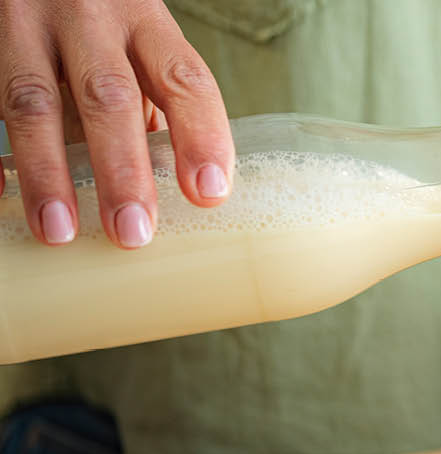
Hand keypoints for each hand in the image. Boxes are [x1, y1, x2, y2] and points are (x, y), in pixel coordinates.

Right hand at [0, 0, 232, 248]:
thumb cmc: (99, 22)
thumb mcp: (135, 44)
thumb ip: (150, 101)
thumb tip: (176, 184)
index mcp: (145, 22)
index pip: (184, 78)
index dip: (201, 135)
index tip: (209, 192)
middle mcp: (88, 19)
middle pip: (108, 96)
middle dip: (121, 170)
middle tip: (133, 232)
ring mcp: (26, 25)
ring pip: (32, 100)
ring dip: (47, 172)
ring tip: (59, 231)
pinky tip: (2, 195)